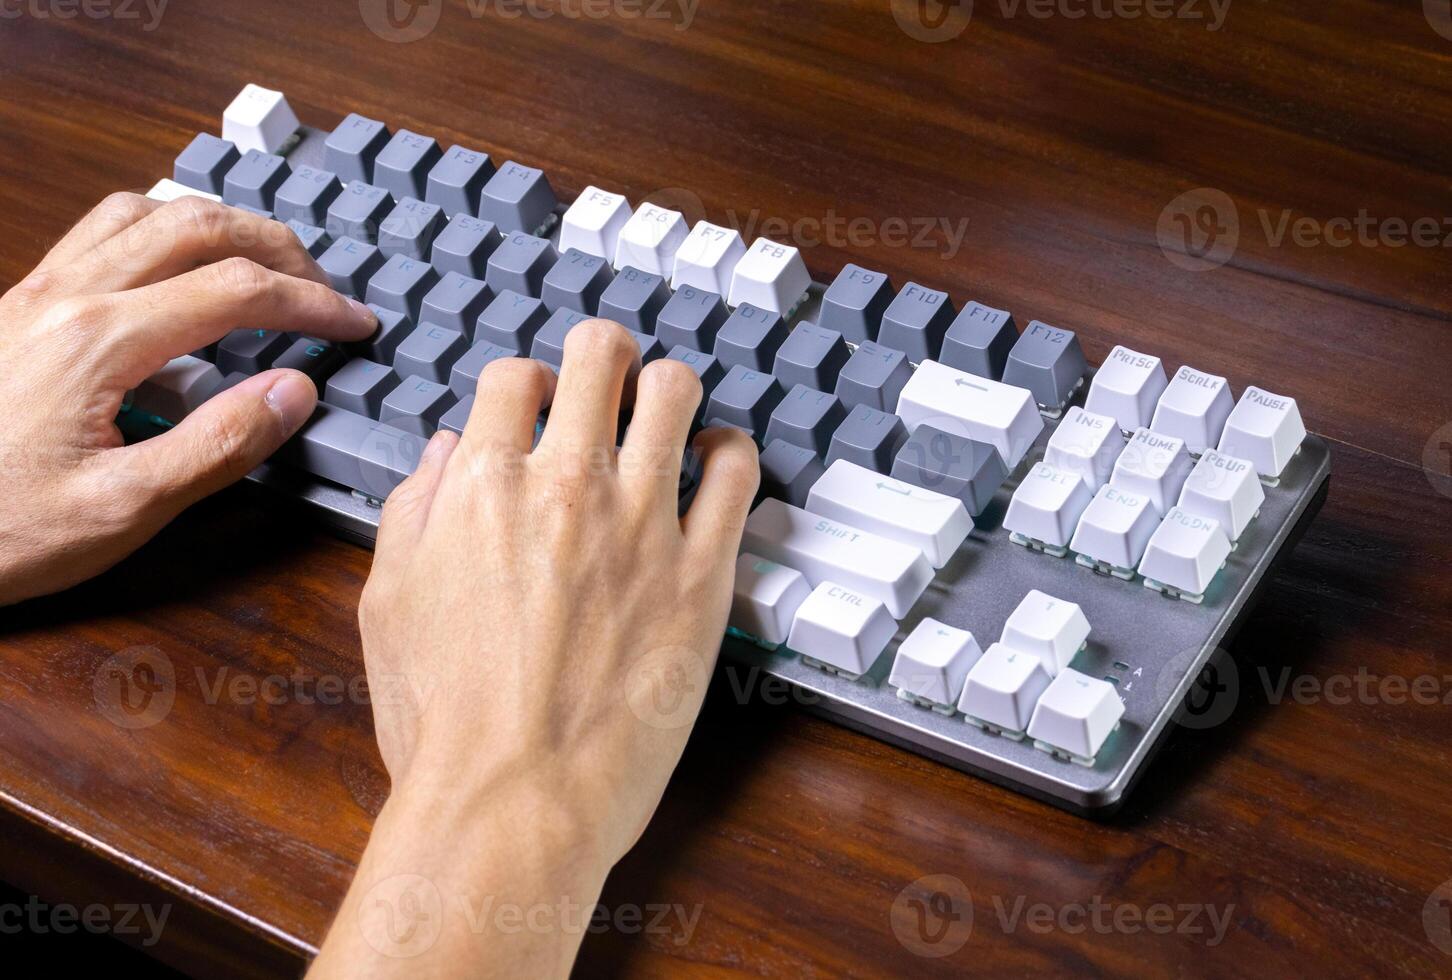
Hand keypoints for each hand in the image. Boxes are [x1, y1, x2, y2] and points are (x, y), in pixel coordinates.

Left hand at [0, 193, 376, 604]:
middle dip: (277, 245)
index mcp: (99, 341)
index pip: (236, 290)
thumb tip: (295, 391)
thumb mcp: (122, 510)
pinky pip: (100, 233)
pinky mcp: (17, 305)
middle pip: (194, 224)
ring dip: (217, 224)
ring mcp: (34, 292)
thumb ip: (218, 445)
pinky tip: (178, 274)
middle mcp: (65, 296)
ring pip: (142, 211)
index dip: (312, 302)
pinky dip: (161, 232)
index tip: (356, 325)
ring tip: (262, 262)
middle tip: (324, 286)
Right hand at [311, 320, 758, 976]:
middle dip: (602, 354)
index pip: (515, 377)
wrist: (514, 803)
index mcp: (483, 488)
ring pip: (675, 392)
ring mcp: (644, 526)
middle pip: (600, 355)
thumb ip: (415, 511)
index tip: (539, 405)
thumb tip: (445, 452)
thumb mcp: (388, 605)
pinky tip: (716, 463)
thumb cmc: (443, 723)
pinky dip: (729, 452)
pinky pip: (737, 473)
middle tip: (609, 381)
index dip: (527, 383)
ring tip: (666, 414)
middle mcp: (567, 488)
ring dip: (667, 389)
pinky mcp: (702, 575)